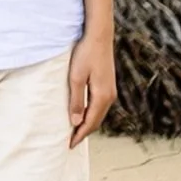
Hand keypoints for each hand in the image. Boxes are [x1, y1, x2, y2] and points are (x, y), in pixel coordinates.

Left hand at [67, 29, 115, 143]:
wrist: (99, 36)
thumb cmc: (85, 54)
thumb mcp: (76, 77)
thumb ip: (76, 100)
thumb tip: (75, 122)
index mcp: (102, 97)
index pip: (90, 123)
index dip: (80, 135)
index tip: (70, 145)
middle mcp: (109, 97)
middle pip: (96, 121)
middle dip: (84, 132)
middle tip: (71, 142)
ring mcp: (110, 91)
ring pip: (99, 114)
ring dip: (88, 123)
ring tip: (75, 130)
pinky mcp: (108, 85)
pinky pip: (100, 106)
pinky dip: (92, 113)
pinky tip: (83, 113)